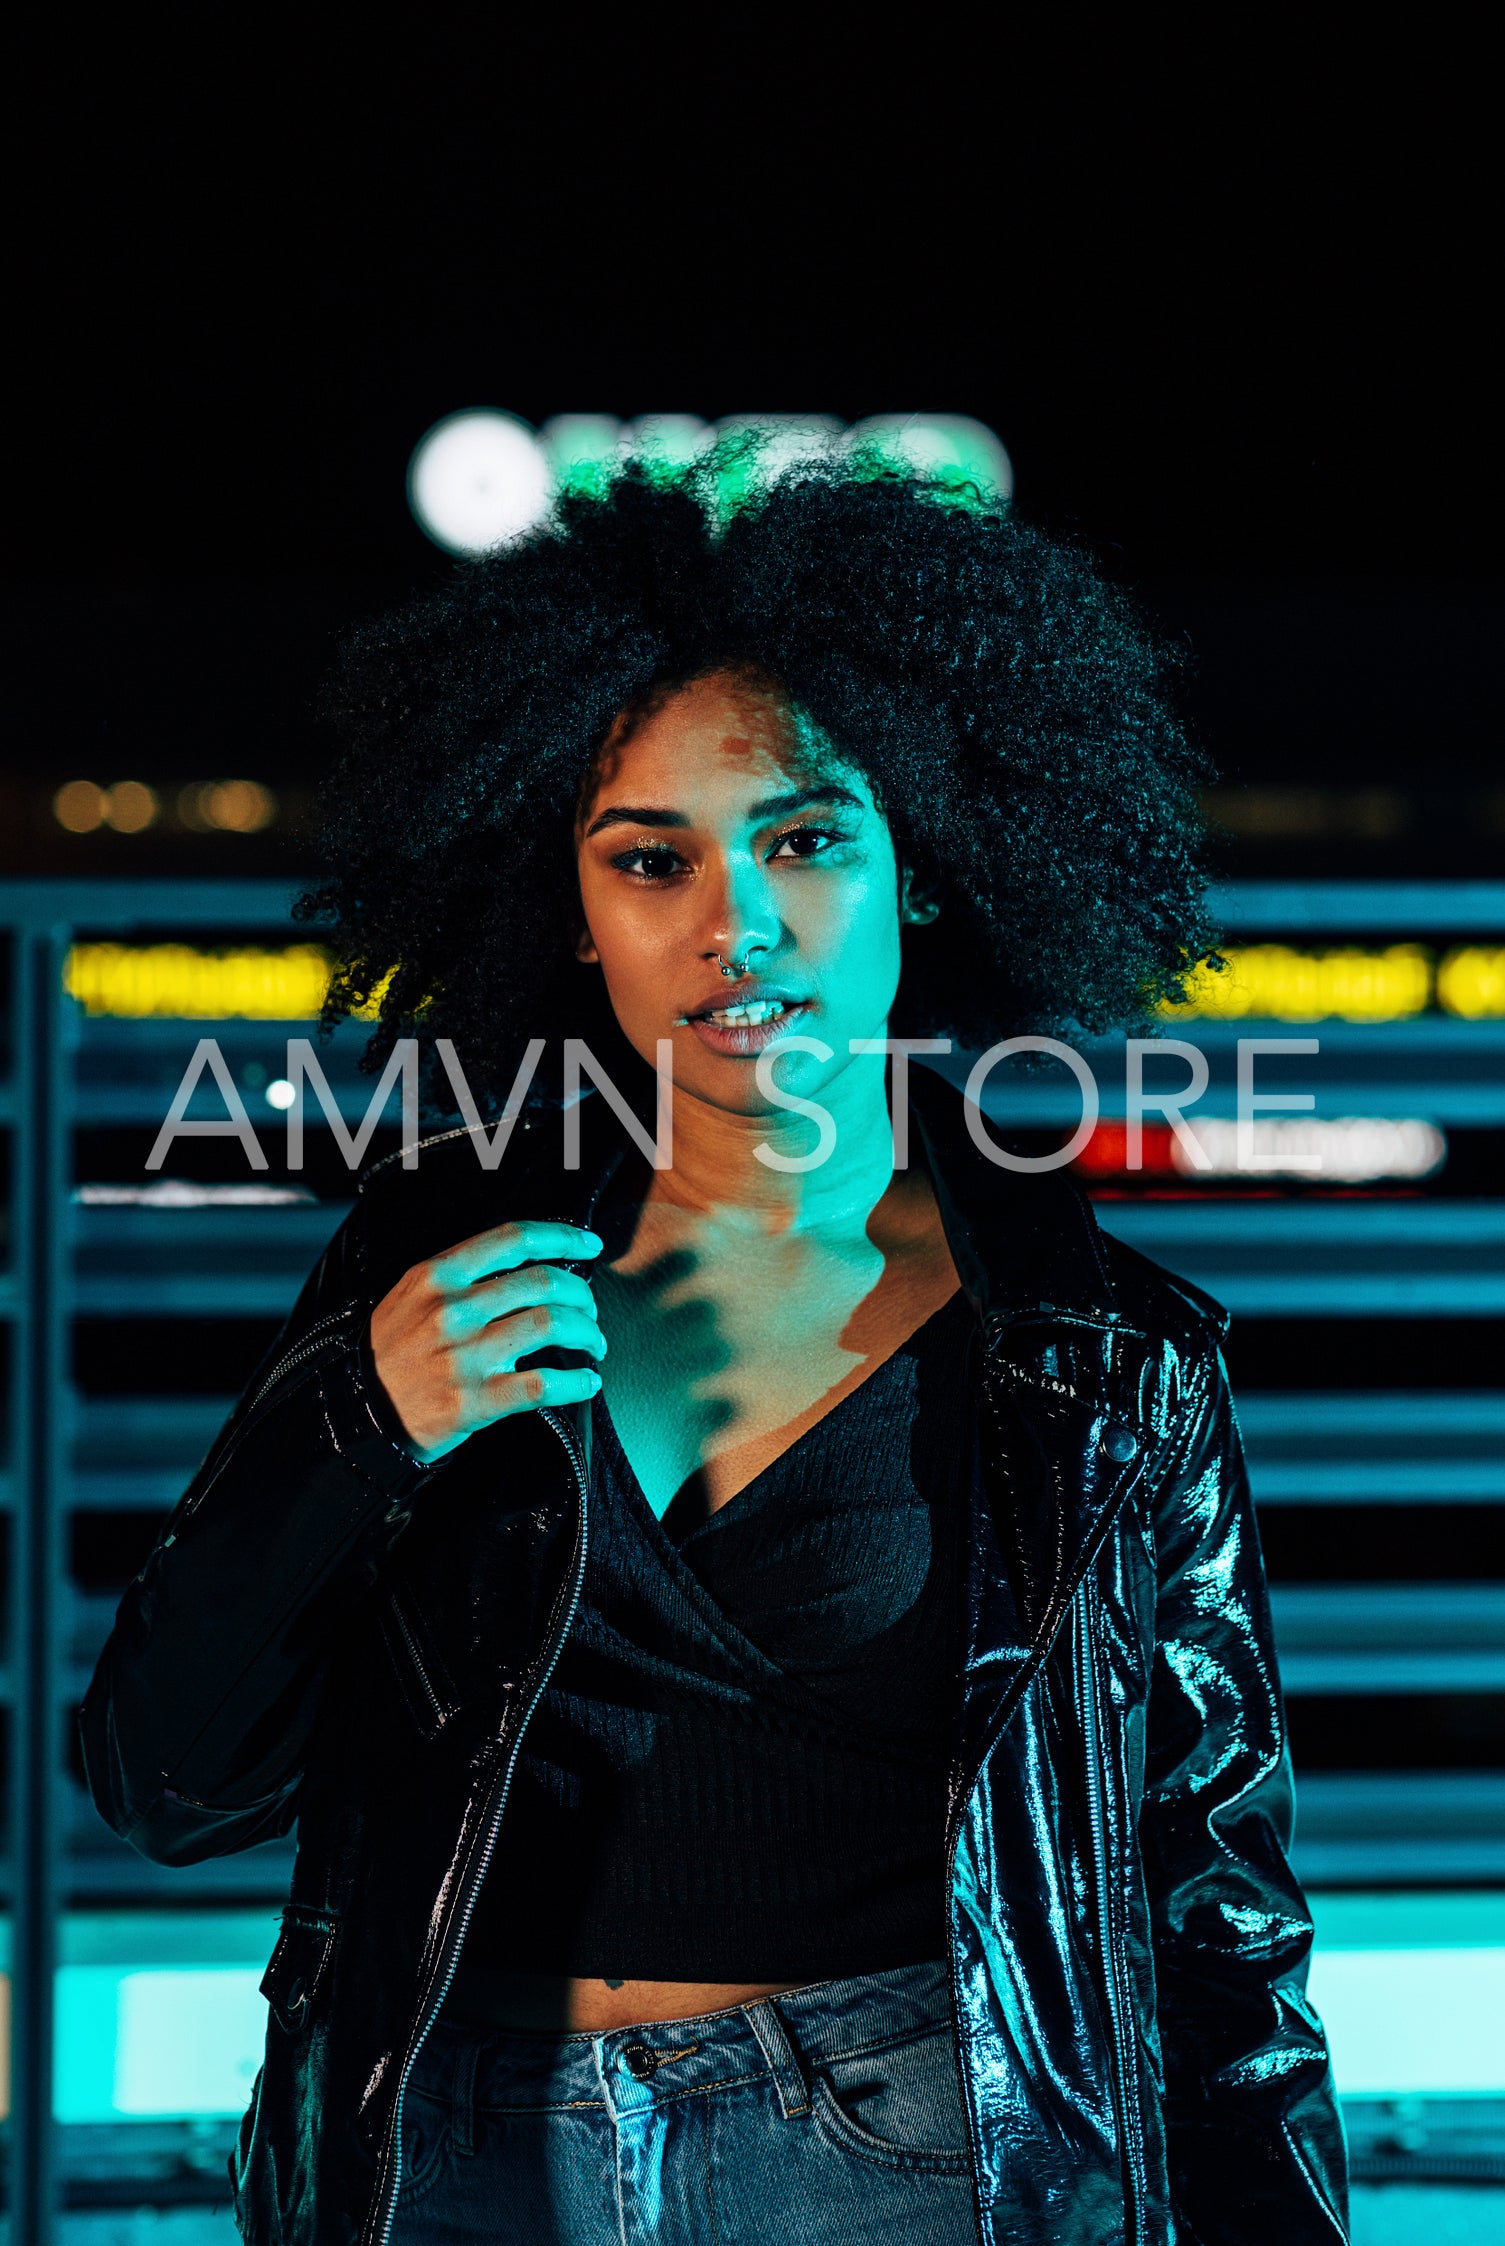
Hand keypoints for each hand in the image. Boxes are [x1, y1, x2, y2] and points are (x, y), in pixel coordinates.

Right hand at [367, 1221, 605, 1462]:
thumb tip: (524, 1265)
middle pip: (543, 1282)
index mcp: (438, 1275)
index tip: (589, 1246)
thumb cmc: (393, 1353)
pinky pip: (544, 1384)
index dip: (562, 1237)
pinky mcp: (476, 1400)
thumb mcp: (411, 1295)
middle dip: (582, 1293)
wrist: (362, 1414)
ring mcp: (465, 1354)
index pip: (513, 1239)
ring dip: (587, 1333)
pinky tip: (587, 1382)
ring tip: (594, 1343)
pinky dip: (577, 1382)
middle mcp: (453, 1308)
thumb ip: (460, 1275)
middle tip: (591, 1309)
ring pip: (551, 1325)